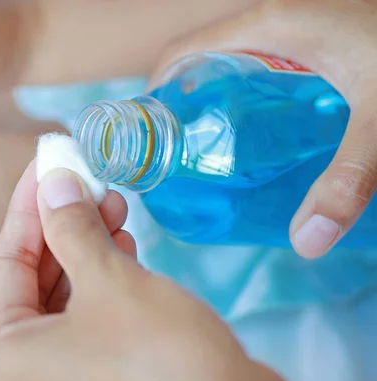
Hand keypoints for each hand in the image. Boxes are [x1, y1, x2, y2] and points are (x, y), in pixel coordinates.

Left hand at [0, 161, 289, 380]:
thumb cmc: (159, 356)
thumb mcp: (109, 281)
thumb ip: (72, 229)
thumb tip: (53, 182)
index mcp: (9, 354)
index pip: (5, 263)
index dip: (26, 207)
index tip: (45, 164)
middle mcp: (27, 368)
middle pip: (34, 276)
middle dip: (62, 223)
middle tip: (85, 181)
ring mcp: (64, 371)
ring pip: (64, 290)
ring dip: (86, 244)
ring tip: (112, 205)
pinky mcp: (100, 368)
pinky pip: (88, 310)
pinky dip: (103, 275)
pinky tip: (122, 243)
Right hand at [152, 0, 376, 258]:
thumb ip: (348, 180)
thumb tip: (306, 241)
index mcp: (268, 25)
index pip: (181, 52)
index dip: (155, 92)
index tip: (150, 138)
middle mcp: (271, 20)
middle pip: (198, 62)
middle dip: (180, 106)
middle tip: (181, 158)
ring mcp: (291, 28)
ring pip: (226, 64)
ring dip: (209, 102)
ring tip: (210, 151)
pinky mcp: (310, 41)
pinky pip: (255, 65)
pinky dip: (240, 94)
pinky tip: (257, 132)